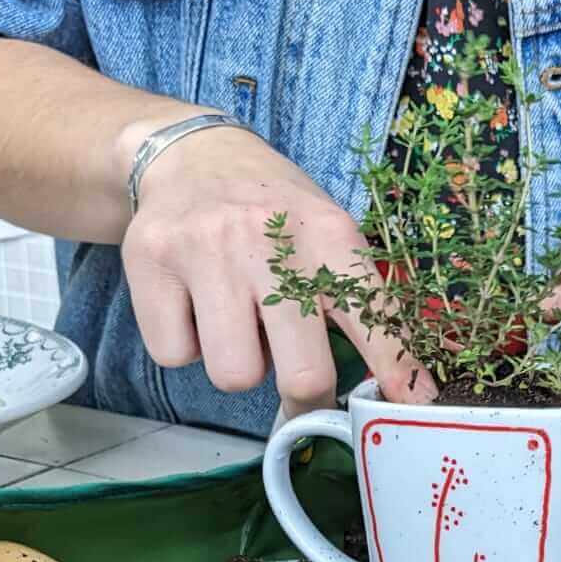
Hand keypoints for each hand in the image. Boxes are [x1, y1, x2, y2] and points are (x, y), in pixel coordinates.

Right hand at [118, 119, 435, 416]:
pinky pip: (176, 356)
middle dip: (305, 398)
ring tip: (236, 324)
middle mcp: (267, 237)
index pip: (373, 318)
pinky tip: (193, 309)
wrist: (187, 153)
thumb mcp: (324, 234)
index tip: (409, 407)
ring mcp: (205, 249)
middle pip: (303, 373)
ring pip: (234, 375)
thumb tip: (395, 390)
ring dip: (238, 366)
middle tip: (300, 390)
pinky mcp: (150, 262)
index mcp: (326, 232)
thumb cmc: (270, 212)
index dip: (394, 372)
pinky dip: (186, 347)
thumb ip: (354, 301)